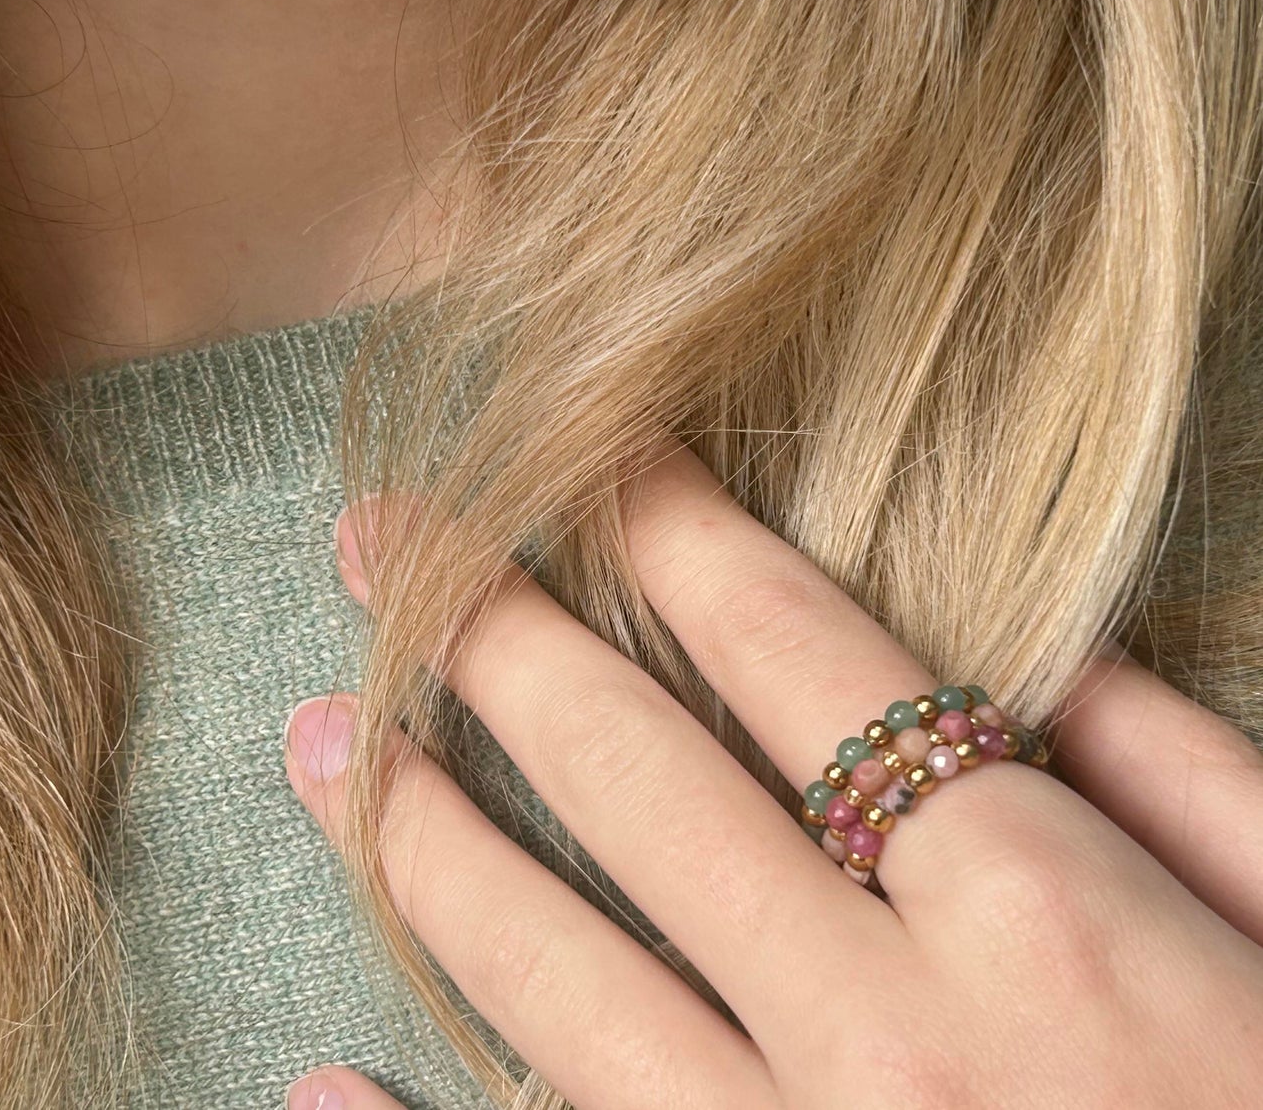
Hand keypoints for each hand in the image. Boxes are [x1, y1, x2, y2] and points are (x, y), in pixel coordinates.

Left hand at [283, 439, 1262, 1108]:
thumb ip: (1179, 783)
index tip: (586, 445)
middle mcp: (881, 1036)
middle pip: (635, 782)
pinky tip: (314, 1084)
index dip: (673, 525)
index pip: (796, 652)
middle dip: (491, 635)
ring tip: (319, 741)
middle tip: (385, 539)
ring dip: (418, 839)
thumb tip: (1039, 655)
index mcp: (1035, 916)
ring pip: (552, 975)